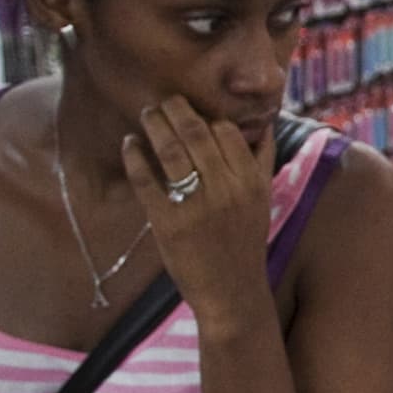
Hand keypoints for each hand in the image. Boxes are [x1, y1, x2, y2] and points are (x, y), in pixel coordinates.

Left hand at [123, 97, 273, 335]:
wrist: (232, 292)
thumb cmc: (245, 244)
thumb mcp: (262, 201)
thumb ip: (262, 162)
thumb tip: (263, 125)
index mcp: (250, 182)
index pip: (226, 132)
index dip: (206, 116)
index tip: (191, 109)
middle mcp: (225, 190)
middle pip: (196, 134)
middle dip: (176, 110)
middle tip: (163, 101)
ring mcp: (196, 206)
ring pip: (171, 151)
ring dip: (154, 125)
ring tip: (147, 114)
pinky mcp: (168, 223)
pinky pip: (147, 180)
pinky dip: (135, 157)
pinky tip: (130, 144)